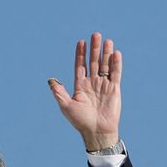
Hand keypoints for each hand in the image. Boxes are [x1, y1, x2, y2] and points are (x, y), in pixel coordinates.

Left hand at [48, 32, 121, 150]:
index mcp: (80, 87)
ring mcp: (103, 85)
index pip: (80, 66)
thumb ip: (59, 93)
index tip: (81, 42)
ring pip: (105, 65)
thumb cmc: (81, 121)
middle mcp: (92, 84)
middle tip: (95, 34)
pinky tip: (115, 53)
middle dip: (94, 49)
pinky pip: (116, 73)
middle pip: (93, 62)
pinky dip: (116, 63)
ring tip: (106, 40)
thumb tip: (50, 80)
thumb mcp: (66, 106)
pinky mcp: (114, 89)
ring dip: (105, 53)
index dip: (80, 54)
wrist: (97, 131)